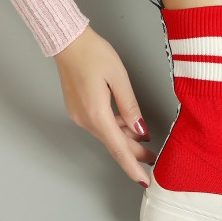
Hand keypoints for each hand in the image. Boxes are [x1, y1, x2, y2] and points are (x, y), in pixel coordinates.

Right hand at [53, 25, 155, 186]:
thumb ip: (130, 107)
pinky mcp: (78, 108)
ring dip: (125, 137)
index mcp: (96, 114)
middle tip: (153, 157)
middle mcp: (85, 119)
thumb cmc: (93, 54)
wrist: (68, 41)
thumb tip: (139, 130)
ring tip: (145, 139)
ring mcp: (79, 114)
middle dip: (133, 152)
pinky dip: (115, 126)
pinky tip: (127, 123)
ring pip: (107, 133)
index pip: (119, 148)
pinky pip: (99, 123)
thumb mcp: (119, 78)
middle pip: (113, 142)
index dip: (132, 165)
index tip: (143, 179)